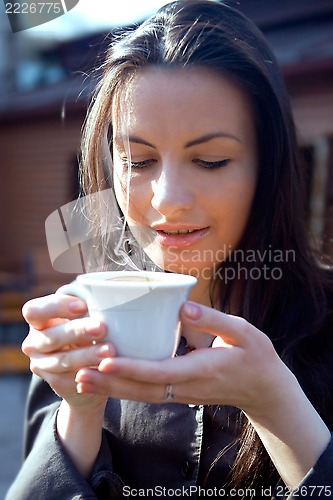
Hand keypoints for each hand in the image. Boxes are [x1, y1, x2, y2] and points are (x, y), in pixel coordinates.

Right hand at [21, 293, 115, 410]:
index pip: (34, 311)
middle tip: (101, 328)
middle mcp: (33, 343)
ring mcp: (42, 365)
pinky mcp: (55, 382)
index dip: (57, 307)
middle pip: (51, 337)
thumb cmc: (84, 327)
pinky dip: (90, 373)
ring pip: (63, 360)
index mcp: (37, 320)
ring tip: (109, 350)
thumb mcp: (82, 314)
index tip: (83, 306)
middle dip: (78, 332)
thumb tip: (105, 294)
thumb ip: (85, 305)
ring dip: (87, 355)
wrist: (84, 363)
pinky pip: (72, 379)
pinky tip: (105, 367)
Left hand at [75, 301, 291, 417]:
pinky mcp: (179, 393)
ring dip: (111, 388)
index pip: (159, 372)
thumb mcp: (242, 333)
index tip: (105, 360)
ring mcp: (181, 393)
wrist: (264, 389)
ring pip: (140, 394)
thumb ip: (213, 320)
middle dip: (109, 382)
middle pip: (141, 389)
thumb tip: (183, 309)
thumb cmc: (254, 357)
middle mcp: (186, 386)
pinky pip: (147, 393)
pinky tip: (107, 381)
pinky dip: (124, 388)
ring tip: (81, 380)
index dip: (131, 367)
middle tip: (77, 373)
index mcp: (200, 370)